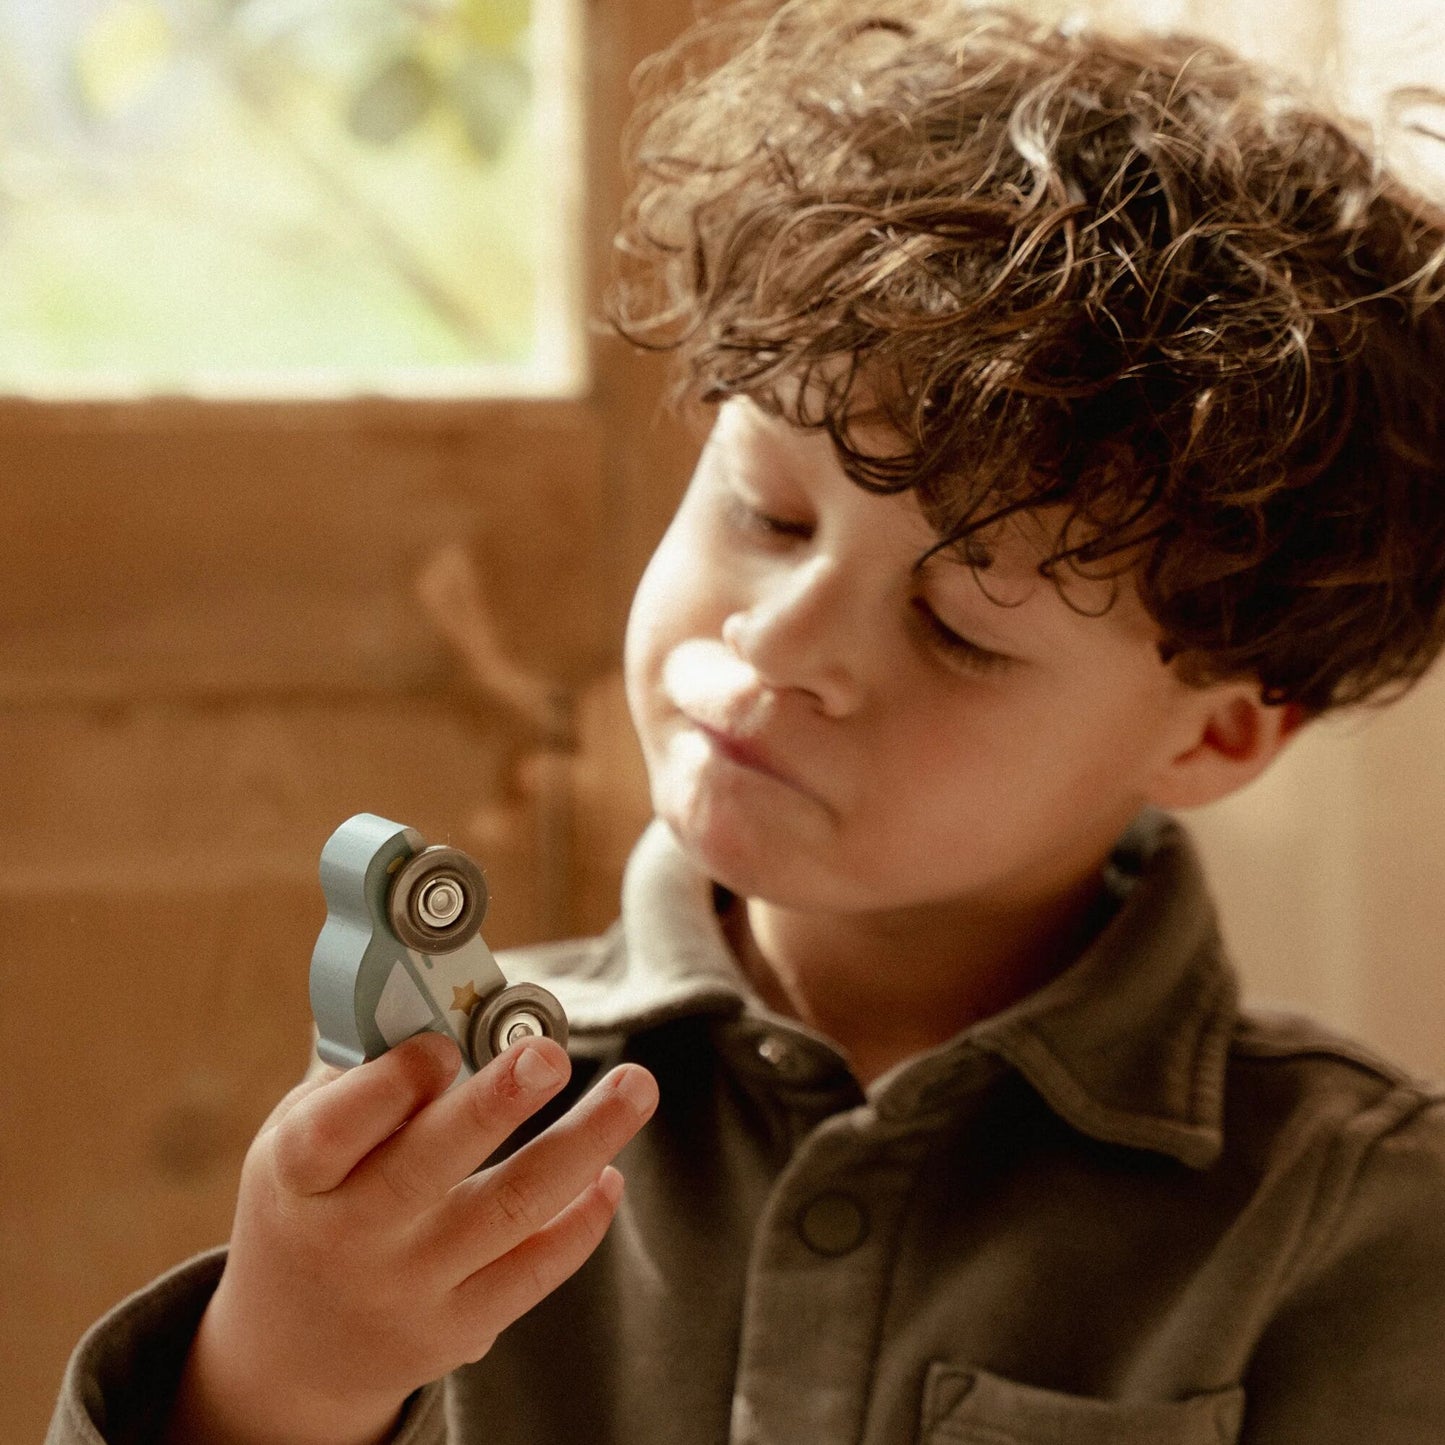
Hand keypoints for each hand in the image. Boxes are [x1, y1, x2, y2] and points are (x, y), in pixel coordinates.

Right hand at [169, 1032, 657, 1444]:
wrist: (289, 1357)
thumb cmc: (309, 1206)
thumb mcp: (296, 1142)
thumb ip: (359, 1077)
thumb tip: (437, 1001)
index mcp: (298, 1178)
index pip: (335, 1129)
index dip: (389, 1085)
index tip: (441, 1043)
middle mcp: (351, 1237)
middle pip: (430, 1166)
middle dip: (496, 1104)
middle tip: (549, 1053)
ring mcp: (408, 1288)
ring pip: (509, 1211)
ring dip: (582, 1142)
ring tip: (636, 1086)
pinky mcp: (457, 1328)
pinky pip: (533, 1271)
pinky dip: (580, 1221)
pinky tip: (609, 1171)